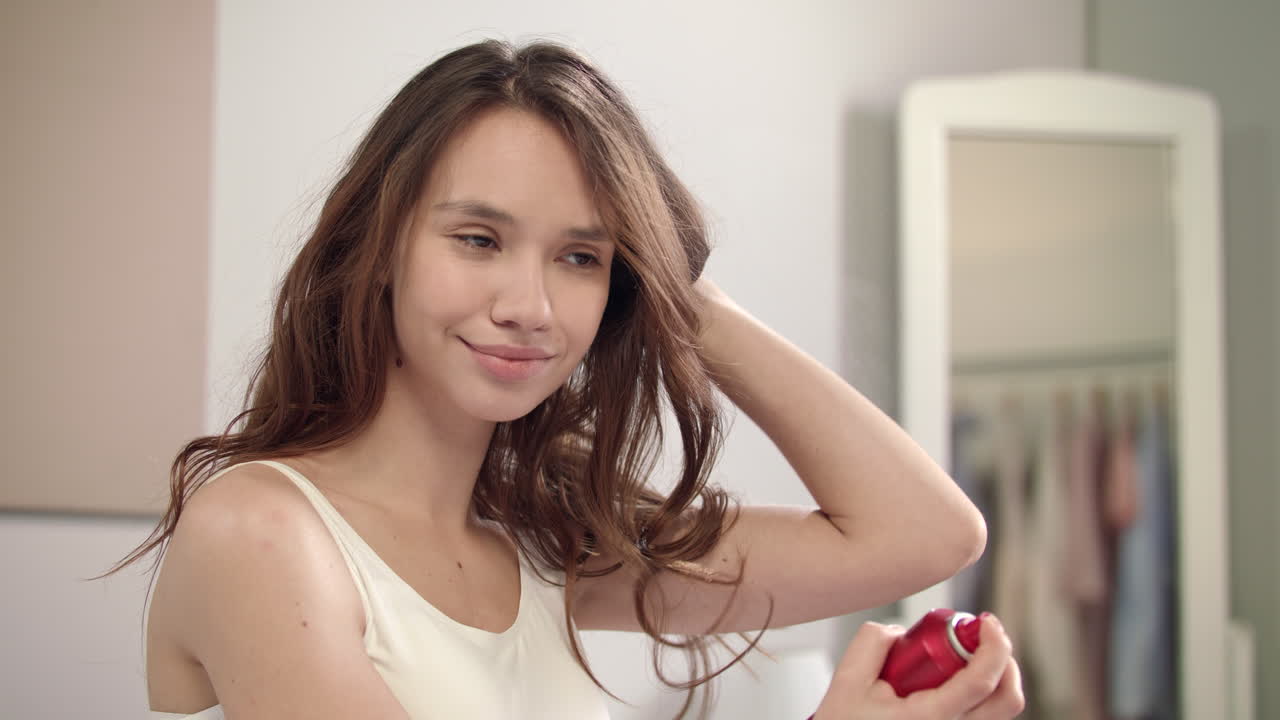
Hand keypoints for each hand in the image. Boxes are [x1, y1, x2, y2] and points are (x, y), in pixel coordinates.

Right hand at [812, 616, 1024, 718]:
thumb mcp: (848, 679)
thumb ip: (874, 641)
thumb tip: (904, 632)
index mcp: (928, 719)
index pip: (981, 682)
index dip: (994, 645)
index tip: (985, 622)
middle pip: (1007, 701)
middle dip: (1003, 660)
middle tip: (982, 638)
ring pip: (997, 710)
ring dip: (991, 676)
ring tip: (963, 659)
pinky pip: (980, 716)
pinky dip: (977, 693)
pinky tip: (949, 681)